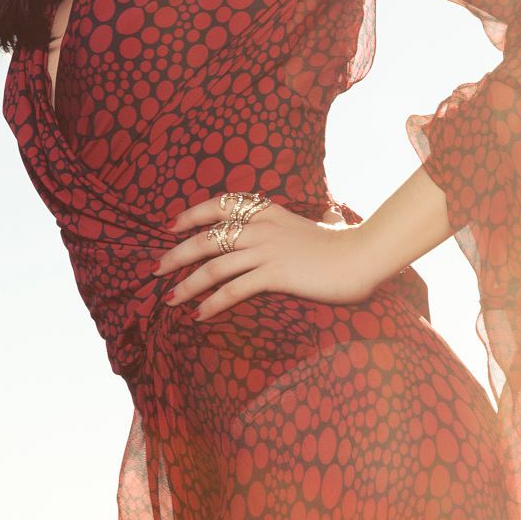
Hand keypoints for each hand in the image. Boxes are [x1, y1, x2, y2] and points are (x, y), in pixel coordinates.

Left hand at [154, 196, 388, 318]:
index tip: (172, 226)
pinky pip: (234, 289)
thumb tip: (329, 214)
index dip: (192, 214)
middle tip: (157, 269)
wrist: (363, 257)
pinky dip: (213, 303)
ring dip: (187, 284)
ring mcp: (267, 250)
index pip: (221, 204)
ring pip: (214, 266)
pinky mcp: (274, 274)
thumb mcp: (324, 225)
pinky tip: (199, 314)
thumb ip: (316, 220)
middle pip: (207, 238)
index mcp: (269, 211)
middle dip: (177, 254)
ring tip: (170, 299)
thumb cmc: (347, 245)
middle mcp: (262, 227)